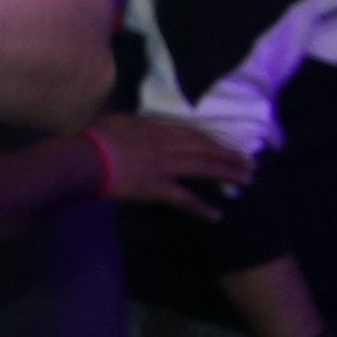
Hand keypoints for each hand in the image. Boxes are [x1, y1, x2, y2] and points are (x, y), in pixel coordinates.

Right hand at [89, 114, 255, 217]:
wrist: (86, 160)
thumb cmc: (96, 138)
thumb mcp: (119, 121)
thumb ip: (138, 125)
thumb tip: (145, 126)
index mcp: (157, 129)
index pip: (192, 134)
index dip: (212, 140)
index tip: (227, 145)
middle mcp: (167, 146)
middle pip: (205, 149)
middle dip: (229, 156)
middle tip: (250, 163)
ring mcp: (165, 167)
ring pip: (203, 169)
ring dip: (227, 174)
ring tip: (247, 180)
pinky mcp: (158, 189)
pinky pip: (185, 200)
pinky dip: (202, 208)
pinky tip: (217, 216)